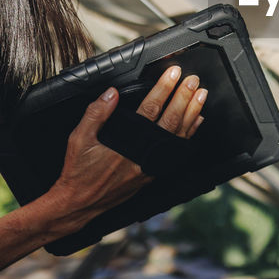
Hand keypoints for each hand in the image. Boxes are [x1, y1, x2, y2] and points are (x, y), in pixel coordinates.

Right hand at [49, 68, 207, 218]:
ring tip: (200, 96)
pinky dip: (188, 135)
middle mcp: (142, 154)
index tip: (173, 74)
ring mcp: (151, 166)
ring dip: (191, 114)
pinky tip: (196, 123)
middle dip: (184, 98)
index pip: (150, 108)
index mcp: (126, 141)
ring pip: (177, 136)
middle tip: (194, 81)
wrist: (80, 204)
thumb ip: (96, 113)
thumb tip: (111, 93)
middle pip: (170, 120)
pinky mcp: (152, 174)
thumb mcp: (79, 138)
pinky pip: (176, 151)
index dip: (164, 89)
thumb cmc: (78, 172)